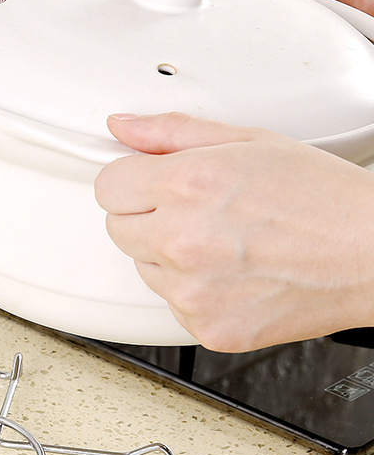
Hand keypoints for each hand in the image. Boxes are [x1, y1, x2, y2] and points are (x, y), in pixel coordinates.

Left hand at [95, 112, 373, 351]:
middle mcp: (181, 242)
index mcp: (187, 186)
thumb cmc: (321, 199)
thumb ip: (172, 133)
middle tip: (195, 211)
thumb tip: (122, 127)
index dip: (130, 181)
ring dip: (169, 255)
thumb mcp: (248, 142)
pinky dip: (193, 291)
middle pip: (118, 228)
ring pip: (144, 268)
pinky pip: (172, 304)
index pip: (107, 187)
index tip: (147, 183)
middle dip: (147, 216)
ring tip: (223, 243)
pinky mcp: (205, 327)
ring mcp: (191, 291)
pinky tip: (231, 273)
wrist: (371, 255)